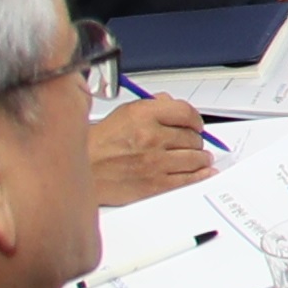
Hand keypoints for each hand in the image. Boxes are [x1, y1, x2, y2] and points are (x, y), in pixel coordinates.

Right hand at [82, 91, 213, 202]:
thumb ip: (151, 106)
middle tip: (194, 142)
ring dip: (200, 157)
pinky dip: (200, 174)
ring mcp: (154, 161)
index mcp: (143, 116)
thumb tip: (171, 103)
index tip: (196, 124)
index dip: (195, 119)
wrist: (83, 170)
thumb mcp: (122, 114)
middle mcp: (151, 137)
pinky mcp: (154, 183)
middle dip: (195, 140)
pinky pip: (187, 178)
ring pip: (194, 158)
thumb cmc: (99, 143)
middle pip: (192, 136)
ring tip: (200, 157)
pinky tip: (204, 171)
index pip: (185, 112)